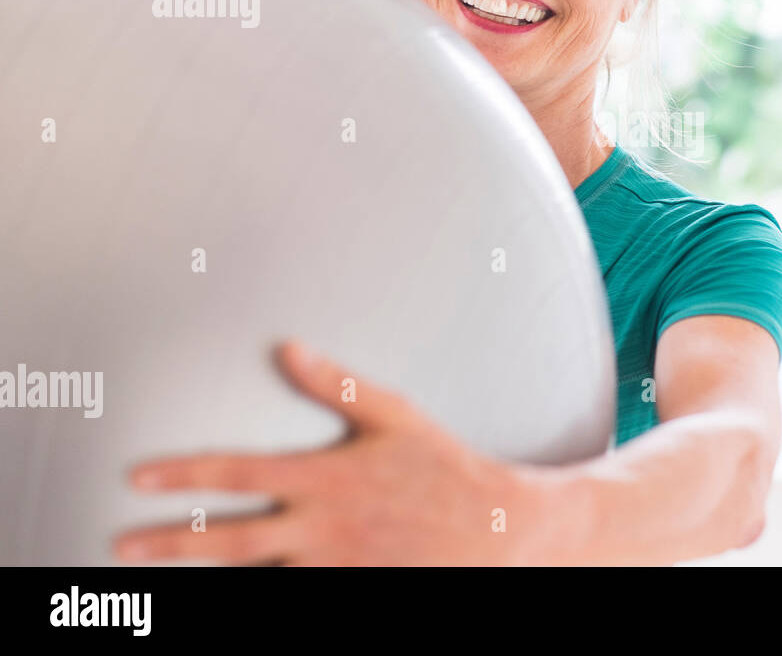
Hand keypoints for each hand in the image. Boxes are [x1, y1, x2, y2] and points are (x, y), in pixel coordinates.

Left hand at [113, 340, 538, 564]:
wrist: (491, 528)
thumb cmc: (442, 466)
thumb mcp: (394, 415)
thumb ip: (336, 384)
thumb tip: (290, 350)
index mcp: (325, 477)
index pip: (237, 472)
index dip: (183, 474)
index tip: (140, 478)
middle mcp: (320, 526)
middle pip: (226, 540)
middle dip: (169, 544)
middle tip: (125, 545)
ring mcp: (332, 566)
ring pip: (252, 577)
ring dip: (207, 575)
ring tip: (165, 575)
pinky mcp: (348, 590)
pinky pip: (290, 597)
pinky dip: (258, 593)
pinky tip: (237, 590)